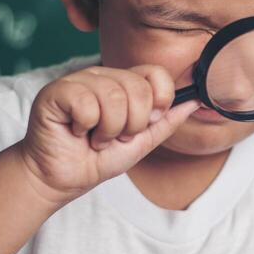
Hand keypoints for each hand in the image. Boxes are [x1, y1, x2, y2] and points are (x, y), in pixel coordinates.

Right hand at [17, 65, 197, 208]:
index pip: (155, 73)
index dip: (158, 101)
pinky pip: (86, 103)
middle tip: (113, 137)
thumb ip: (167, 121)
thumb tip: (197, 100)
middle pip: (138, 88)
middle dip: (132, 125)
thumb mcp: (142, 142)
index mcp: (122, 82)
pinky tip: (75, 131)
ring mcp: (78, 80)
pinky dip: (85, 127)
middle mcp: (101, 75)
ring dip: (108, 130)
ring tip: (94, 138)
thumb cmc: (96, 159)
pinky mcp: (56, 91)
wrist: (61, 180)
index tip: (146, 123)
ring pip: (113, 97)